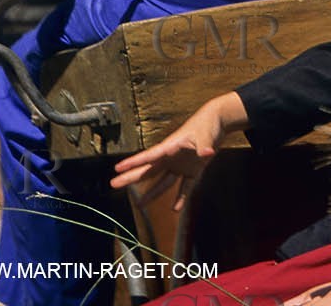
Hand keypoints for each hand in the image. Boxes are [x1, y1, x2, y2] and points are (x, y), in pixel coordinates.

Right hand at [110, 93, 241, 209]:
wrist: (217, 121)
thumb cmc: (207, 124)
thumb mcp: (205, 134)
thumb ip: (204, 145)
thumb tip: (206, 153)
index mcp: (170, 147)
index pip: (149, 156)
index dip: (133, 162)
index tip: (118, 168)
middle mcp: (171, 158)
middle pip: (148, 170)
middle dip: (131, 177)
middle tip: (113, 183)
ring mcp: (180, 165)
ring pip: (163, 182)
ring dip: (152, 193)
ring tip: (139, 205)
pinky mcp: (192, 170)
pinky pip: (184, 187)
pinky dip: (181, 198)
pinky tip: (175, 209)